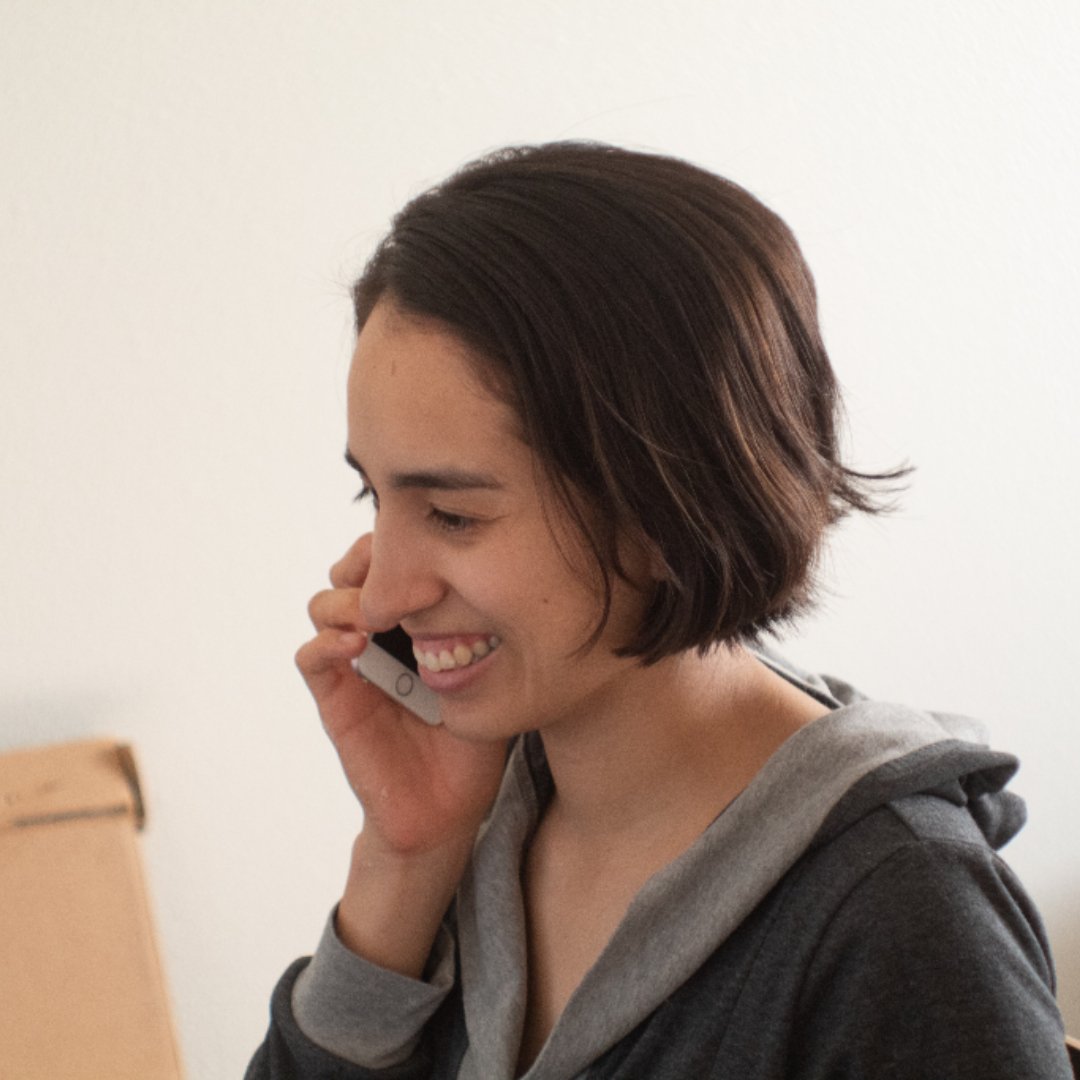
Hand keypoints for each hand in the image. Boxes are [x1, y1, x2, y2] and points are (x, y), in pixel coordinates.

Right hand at [296, 533, 507, 857]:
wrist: (448, 810)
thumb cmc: (474, 744)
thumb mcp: (494, 679)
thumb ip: (492, 635)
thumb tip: (518, 579)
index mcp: (416, 625)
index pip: (395, 564)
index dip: (402, 546)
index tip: (427, 545)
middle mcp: (381, 637)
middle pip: (353, 571)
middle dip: (369, 559)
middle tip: (394, 566)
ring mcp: (354, 665)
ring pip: (325, 604)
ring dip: (347, 598)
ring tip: (376, 610)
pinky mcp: (335, 698)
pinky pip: (312, 657)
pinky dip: (327, 642)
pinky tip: (357, 643)